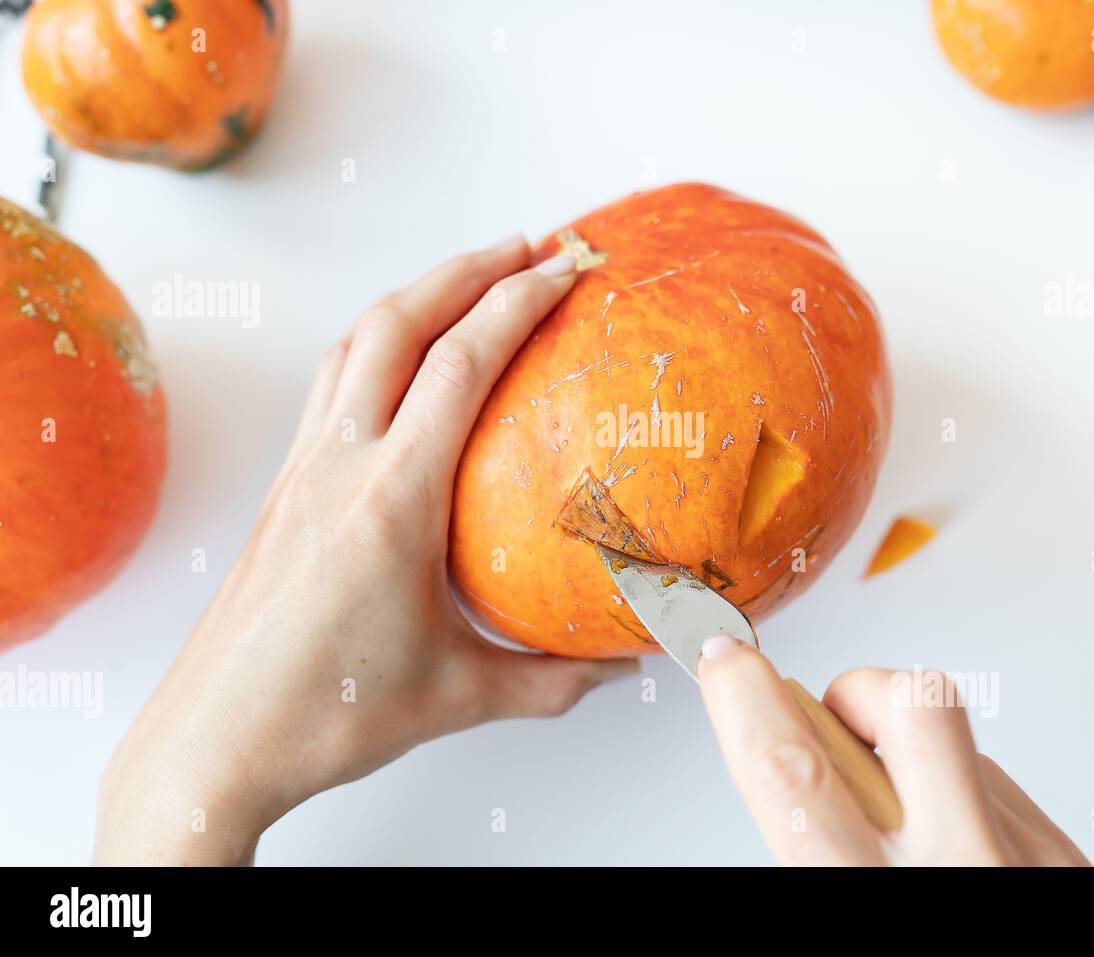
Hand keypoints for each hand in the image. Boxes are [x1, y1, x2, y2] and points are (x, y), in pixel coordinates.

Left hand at [94, 239, 637, 864]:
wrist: (213, 743)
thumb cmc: (322, 718)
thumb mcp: (460, 697)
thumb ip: (551, 678)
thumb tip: (618, 663)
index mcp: (391, 502)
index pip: (461, 366)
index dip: (517, 301)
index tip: (563, 268)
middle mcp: (338, 466)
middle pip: (399, 324)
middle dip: (468, 268)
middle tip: (527, 246)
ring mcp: (302, 472)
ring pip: (355, 344)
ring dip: (415, 295)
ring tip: (467, 279)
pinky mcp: (282, 489)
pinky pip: (331, 385)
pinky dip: (374, 344)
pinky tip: (401, 361)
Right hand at [697, 637, 1087, 865]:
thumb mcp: (838, 908)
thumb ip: (814, 842)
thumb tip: (797, 771)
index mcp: (871, 893)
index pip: (789, 772)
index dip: (744, 700)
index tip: (724, 658)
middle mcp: (963, 867)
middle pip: (902, 706)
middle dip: (852, 691)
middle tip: (828, 714)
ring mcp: (1029, 858)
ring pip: (955, 739)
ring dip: (910, 754)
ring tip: (905, 820)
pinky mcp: (1070, 857)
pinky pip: (999, 782)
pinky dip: (962, 793)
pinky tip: (957, 845)